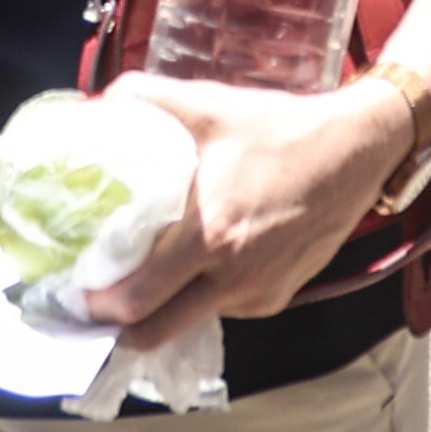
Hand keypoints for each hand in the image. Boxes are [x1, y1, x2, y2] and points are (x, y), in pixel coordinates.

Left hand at [71, 68, 418, 347]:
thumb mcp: (211, 105)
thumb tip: (97, 102)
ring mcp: (258, 293)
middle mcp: (232, 276)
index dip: (96, 305)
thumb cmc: (281, 128)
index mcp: (209, 235)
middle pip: (153, 333)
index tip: (72, 293)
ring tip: (143, 280)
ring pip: (190, 320)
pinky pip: (226, 308)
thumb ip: (148, 98)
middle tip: (94, 304)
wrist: (357, 150)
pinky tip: (199, 265)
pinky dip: (203, 295)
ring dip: (162, 310)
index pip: (136, 299)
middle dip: (117, 327)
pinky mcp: (279, 297)